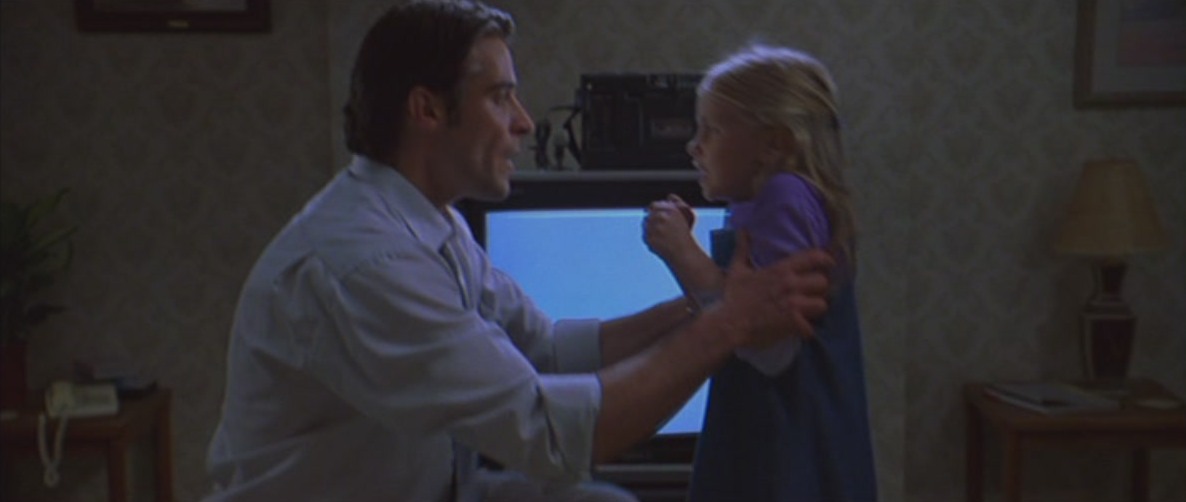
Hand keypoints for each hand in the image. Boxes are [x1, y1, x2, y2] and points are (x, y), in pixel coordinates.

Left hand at [643, 195, 697, 261]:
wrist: (683, 254)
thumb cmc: (685, 237)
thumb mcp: (686, 215)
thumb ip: (676, 203)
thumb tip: (669, 196)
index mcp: (671, 210)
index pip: (654, 205)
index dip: (654, 210)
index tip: (654, 215)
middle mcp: (661, 217)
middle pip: (648, 214)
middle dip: (651, 220)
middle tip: (658, 228)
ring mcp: (654, 228)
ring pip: (645, 224)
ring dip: (650, 228)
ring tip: (661, 236)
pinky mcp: (649, 238)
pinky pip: (644, 235)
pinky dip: (649, 238)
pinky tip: (659, 242)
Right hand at [714, 231, 833, 346]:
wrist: (729, 323)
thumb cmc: (733, 297)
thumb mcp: (737, 270)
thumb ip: (743, 249)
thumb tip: (743, 231)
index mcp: (781, 270)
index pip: (813, 257)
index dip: (825, 259)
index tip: (829, 263)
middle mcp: (792, 285)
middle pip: (823, 282)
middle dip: (819, 289)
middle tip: (812, 293)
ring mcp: (794, 304)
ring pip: (822, 305)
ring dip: (815, 309)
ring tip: (808, 312)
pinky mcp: (793, 323)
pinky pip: (811, 328)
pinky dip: (805, 330)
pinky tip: (798, 329)